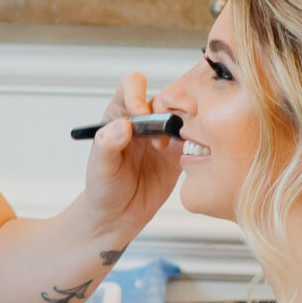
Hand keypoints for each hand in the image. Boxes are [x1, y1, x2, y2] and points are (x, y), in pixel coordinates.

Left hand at [80, 70, 183, 232]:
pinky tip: (194, 155)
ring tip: (182, 145)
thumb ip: (107, 145)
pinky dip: (201, 142)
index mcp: (121, 114)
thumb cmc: (103, 188)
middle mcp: (145, 120)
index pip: (132, 86)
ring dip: (189, 123)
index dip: (138, 94)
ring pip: (185, 114)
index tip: (140, 114)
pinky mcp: (180, 153)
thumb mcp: (100, 168)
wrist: (118, 216)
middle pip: (166, 96)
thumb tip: (122, 126)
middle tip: (168, 133)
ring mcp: (165, 135)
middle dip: (171, 108)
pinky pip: (197, 139)